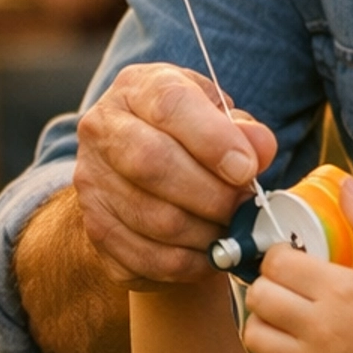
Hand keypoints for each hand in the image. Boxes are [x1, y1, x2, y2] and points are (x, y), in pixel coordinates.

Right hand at [71, 63, 277, 287]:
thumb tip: (260, 148)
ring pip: (153, 218)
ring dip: (205, 233)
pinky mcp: (96, 229)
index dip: (213, 140)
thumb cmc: (188, 134)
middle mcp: (103, 130)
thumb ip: (242, 129)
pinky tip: (210, 254)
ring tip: (232, 231)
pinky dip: (188, 264)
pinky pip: (145, 258)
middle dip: (211, 193)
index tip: (247, 169)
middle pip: (152, 163)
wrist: (141, 167)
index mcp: (136, 88)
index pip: (169, 105)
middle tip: (244, 207)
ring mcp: (92, 182)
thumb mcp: (218, 115)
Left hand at [242, 181, 352, 352]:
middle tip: (287, 282)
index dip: (279, 253)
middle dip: (267, 282)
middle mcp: (320, 329)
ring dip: (262, 319)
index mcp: (342, 290)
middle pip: (259, 296)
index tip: (294, 255)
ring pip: (254, 335)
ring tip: (285, 312)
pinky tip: (289, 346)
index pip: (277, 263)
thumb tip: (344, 186)